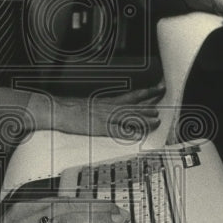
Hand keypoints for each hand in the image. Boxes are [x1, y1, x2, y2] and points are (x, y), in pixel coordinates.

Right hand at [30, 82, 165, 137]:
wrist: (60, 110)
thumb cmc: (73, 108)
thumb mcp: (92, 103)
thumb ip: (105, 106)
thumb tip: (116, 106)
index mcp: (108, 101)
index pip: (132, 95)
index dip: (147, 93)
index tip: (158, 89)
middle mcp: (109, 107)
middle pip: (134, 106)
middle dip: (150, 106)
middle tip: (162, 107)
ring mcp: (105, 118)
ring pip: (129, 118)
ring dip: (143, 119)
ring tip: (155, 121)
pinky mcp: (99, 128)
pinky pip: (116, 131)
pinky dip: (127, 132)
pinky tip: (137, 134)